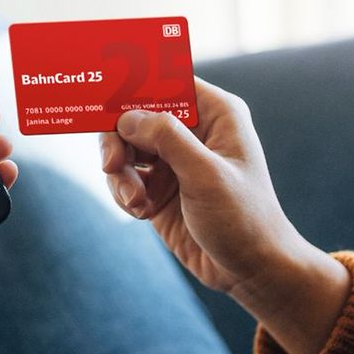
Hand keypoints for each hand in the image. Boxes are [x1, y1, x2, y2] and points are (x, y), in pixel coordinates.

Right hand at [101, 79, 347, 353]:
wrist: (251, 270)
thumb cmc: (243, 218)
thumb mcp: (206, 175)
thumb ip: (168, 139)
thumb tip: (127, 116)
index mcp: (215, 113)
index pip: (164, 82)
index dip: (132, 87)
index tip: (102, 100)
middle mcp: (192, 131)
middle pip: (134, 115)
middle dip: (117, 140)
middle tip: (112, 165)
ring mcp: (173, 160)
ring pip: (123, 148)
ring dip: (119, 174)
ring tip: (135, 202)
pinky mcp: (158, 189)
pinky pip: (124, 178)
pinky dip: (123, 194)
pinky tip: (140, 212)